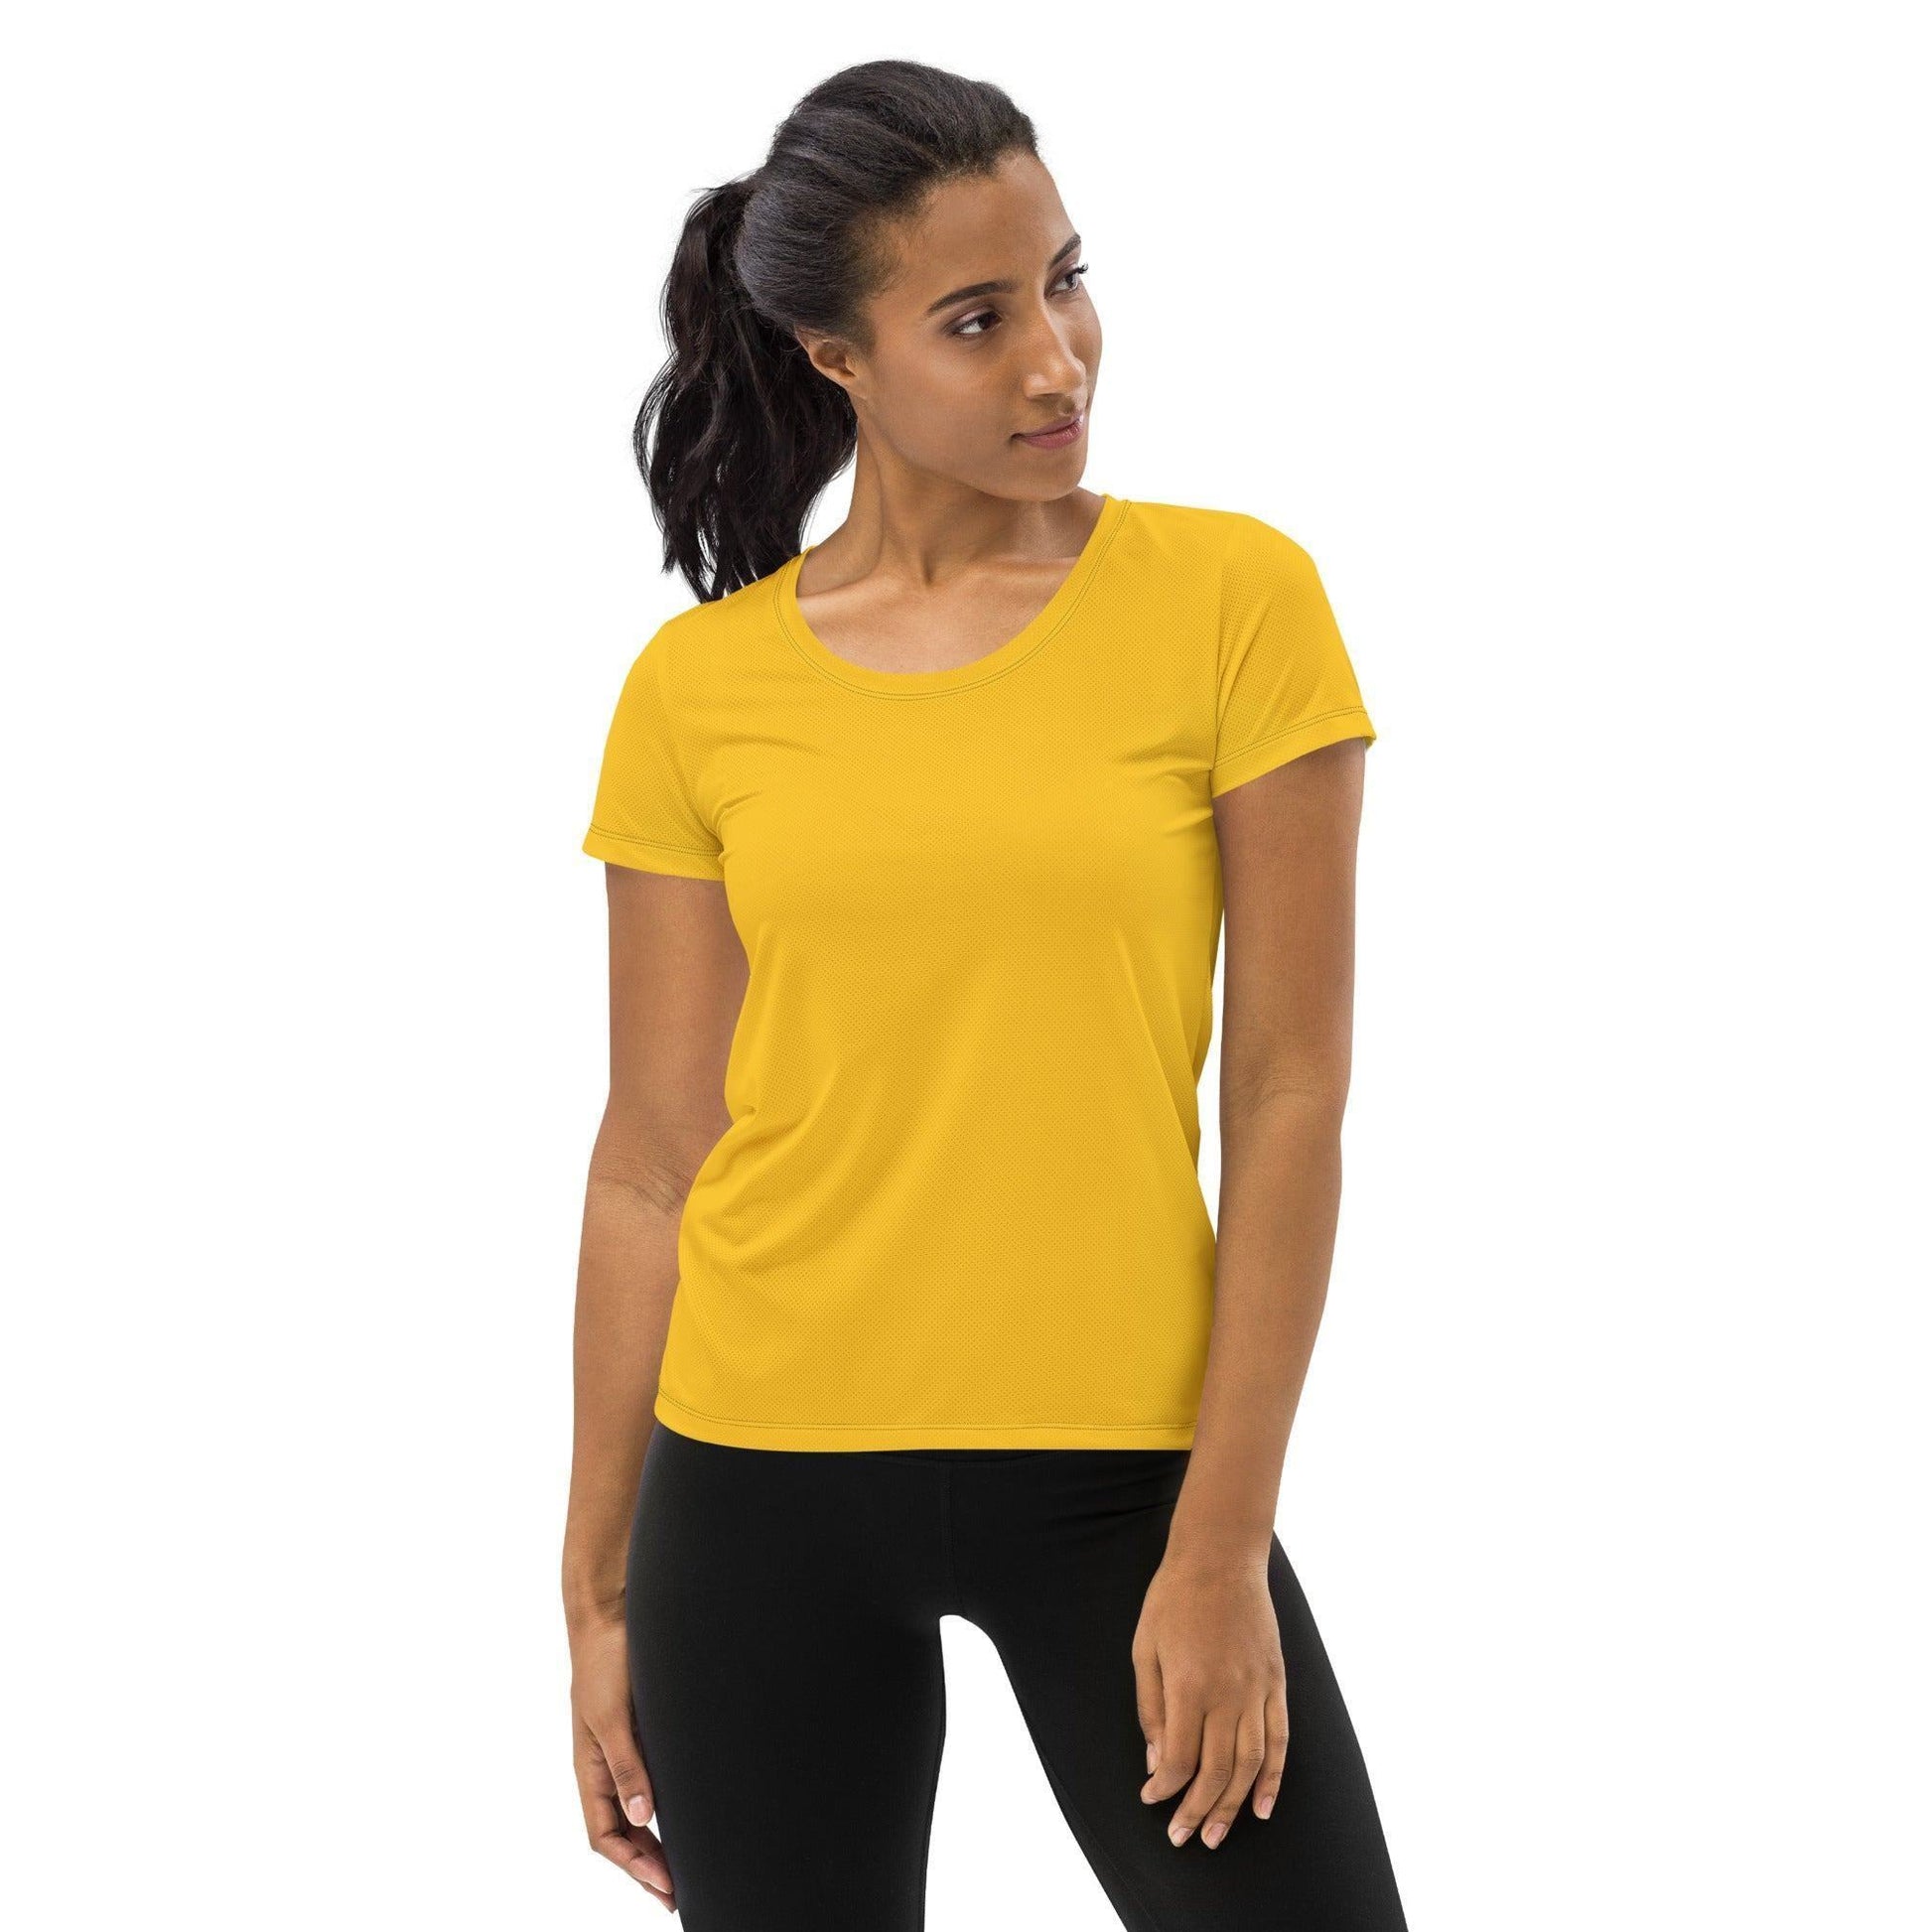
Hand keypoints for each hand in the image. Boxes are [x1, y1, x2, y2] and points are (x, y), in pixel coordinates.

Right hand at [569, 1610, 674, 1909]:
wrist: (611, 1615)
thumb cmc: (604, 1662)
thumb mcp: (612, 1717)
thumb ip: (627, 1764)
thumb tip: (640, 1816)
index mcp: (590, 1769)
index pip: (604, 1835)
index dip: (633, 1864)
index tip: (664, 1885)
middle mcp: (606, 1766)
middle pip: (621, 1831)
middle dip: (645, 1865)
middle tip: (677, 1893)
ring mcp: (624, 1750)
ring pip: (636, 1811)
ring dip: (654, 1843)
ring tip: (680, 1869)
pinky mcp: (642, 1732)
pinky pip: (649, 1781)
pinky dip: (662, 1807)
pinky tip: (684, 1816)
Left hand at [1132, 1549, 1288, 1847]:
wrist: (1220, 1558)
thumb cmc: (1173, 1599)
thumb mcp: (1144, 1648)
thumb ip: (1150, 1708)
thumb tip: (1156, 1762)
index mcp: (1189, 1686)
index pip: (1179, 1758)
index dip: (1165, 1788)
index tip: (1151, 1800)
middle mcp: (1227, 1694)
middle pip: (1216, 1771)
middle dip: (1197, 1811)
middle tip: (1184, 1838)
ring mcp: (1257, 1690)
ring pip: (1251, 1765)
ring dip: (1233, 1806)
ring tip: (1218, 1835)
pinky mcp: (1276, 1683)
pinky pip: (1280, 1740)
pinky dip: (1274, 1778)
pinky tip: (1263, 1806)